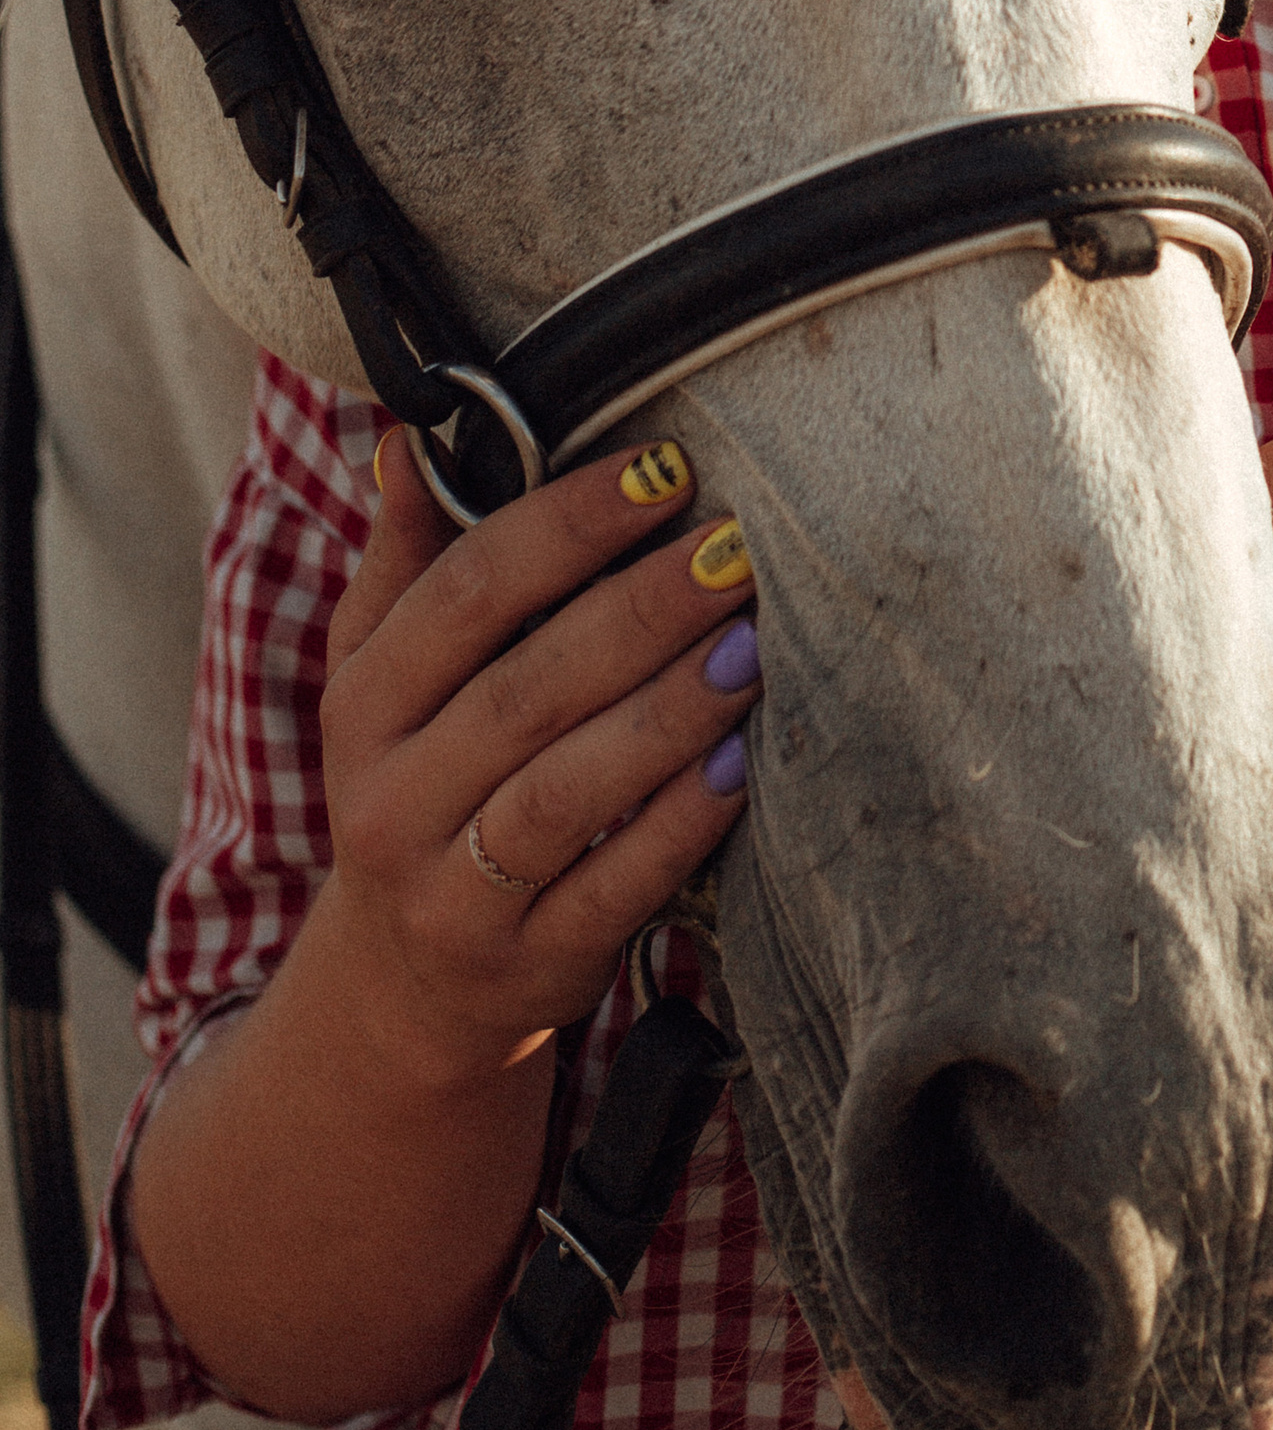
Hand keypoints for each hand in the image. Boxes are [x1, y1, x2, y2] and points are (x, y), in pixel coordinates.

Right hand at [313, 428, 764, 1090]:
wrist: (405, 990)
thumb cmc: (420, 786)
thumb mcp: (382, 682)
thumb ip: (407, 563)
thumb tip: (411, 439)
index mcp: (363, 706)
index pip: (465, 594)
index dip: (568, 524)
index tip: (667, 469)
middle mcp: (391, 800)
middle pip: (524, 689)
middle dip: (640, 610)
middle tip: (734, 549)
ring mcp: (454, 892)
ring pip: (564, 791)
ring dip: (668, 712)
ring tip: (751, 644)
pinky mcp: (527, 963)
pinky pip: (612, 887)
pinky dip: (680, 824)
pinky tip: (743, 763)